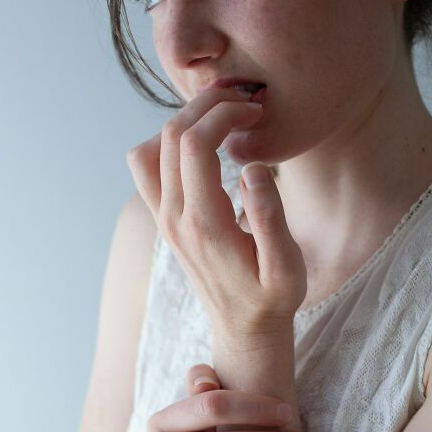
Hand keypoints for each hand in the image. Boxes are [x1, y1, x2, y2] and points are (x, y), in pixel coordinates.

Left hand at [126, 88, 307, 338]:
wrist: (244, 328)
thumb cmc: (272, 297)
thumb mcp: (286, 266)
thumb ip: (270, 217)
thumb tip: (251, 169)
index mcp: (204, 224)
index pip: (195, 144)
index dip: (223, 114)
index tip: (255, 111)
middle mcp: (174, 218)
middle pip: (170, 136)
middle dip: (205, 106)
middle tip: (243, 103)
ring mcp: (163, 219)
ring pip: (150, 148)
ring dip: (183, 122)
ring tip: (221, 119)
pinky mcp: (163, 219)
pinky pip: (146, 168)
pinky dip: (167, 144)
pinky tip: (203, 147)